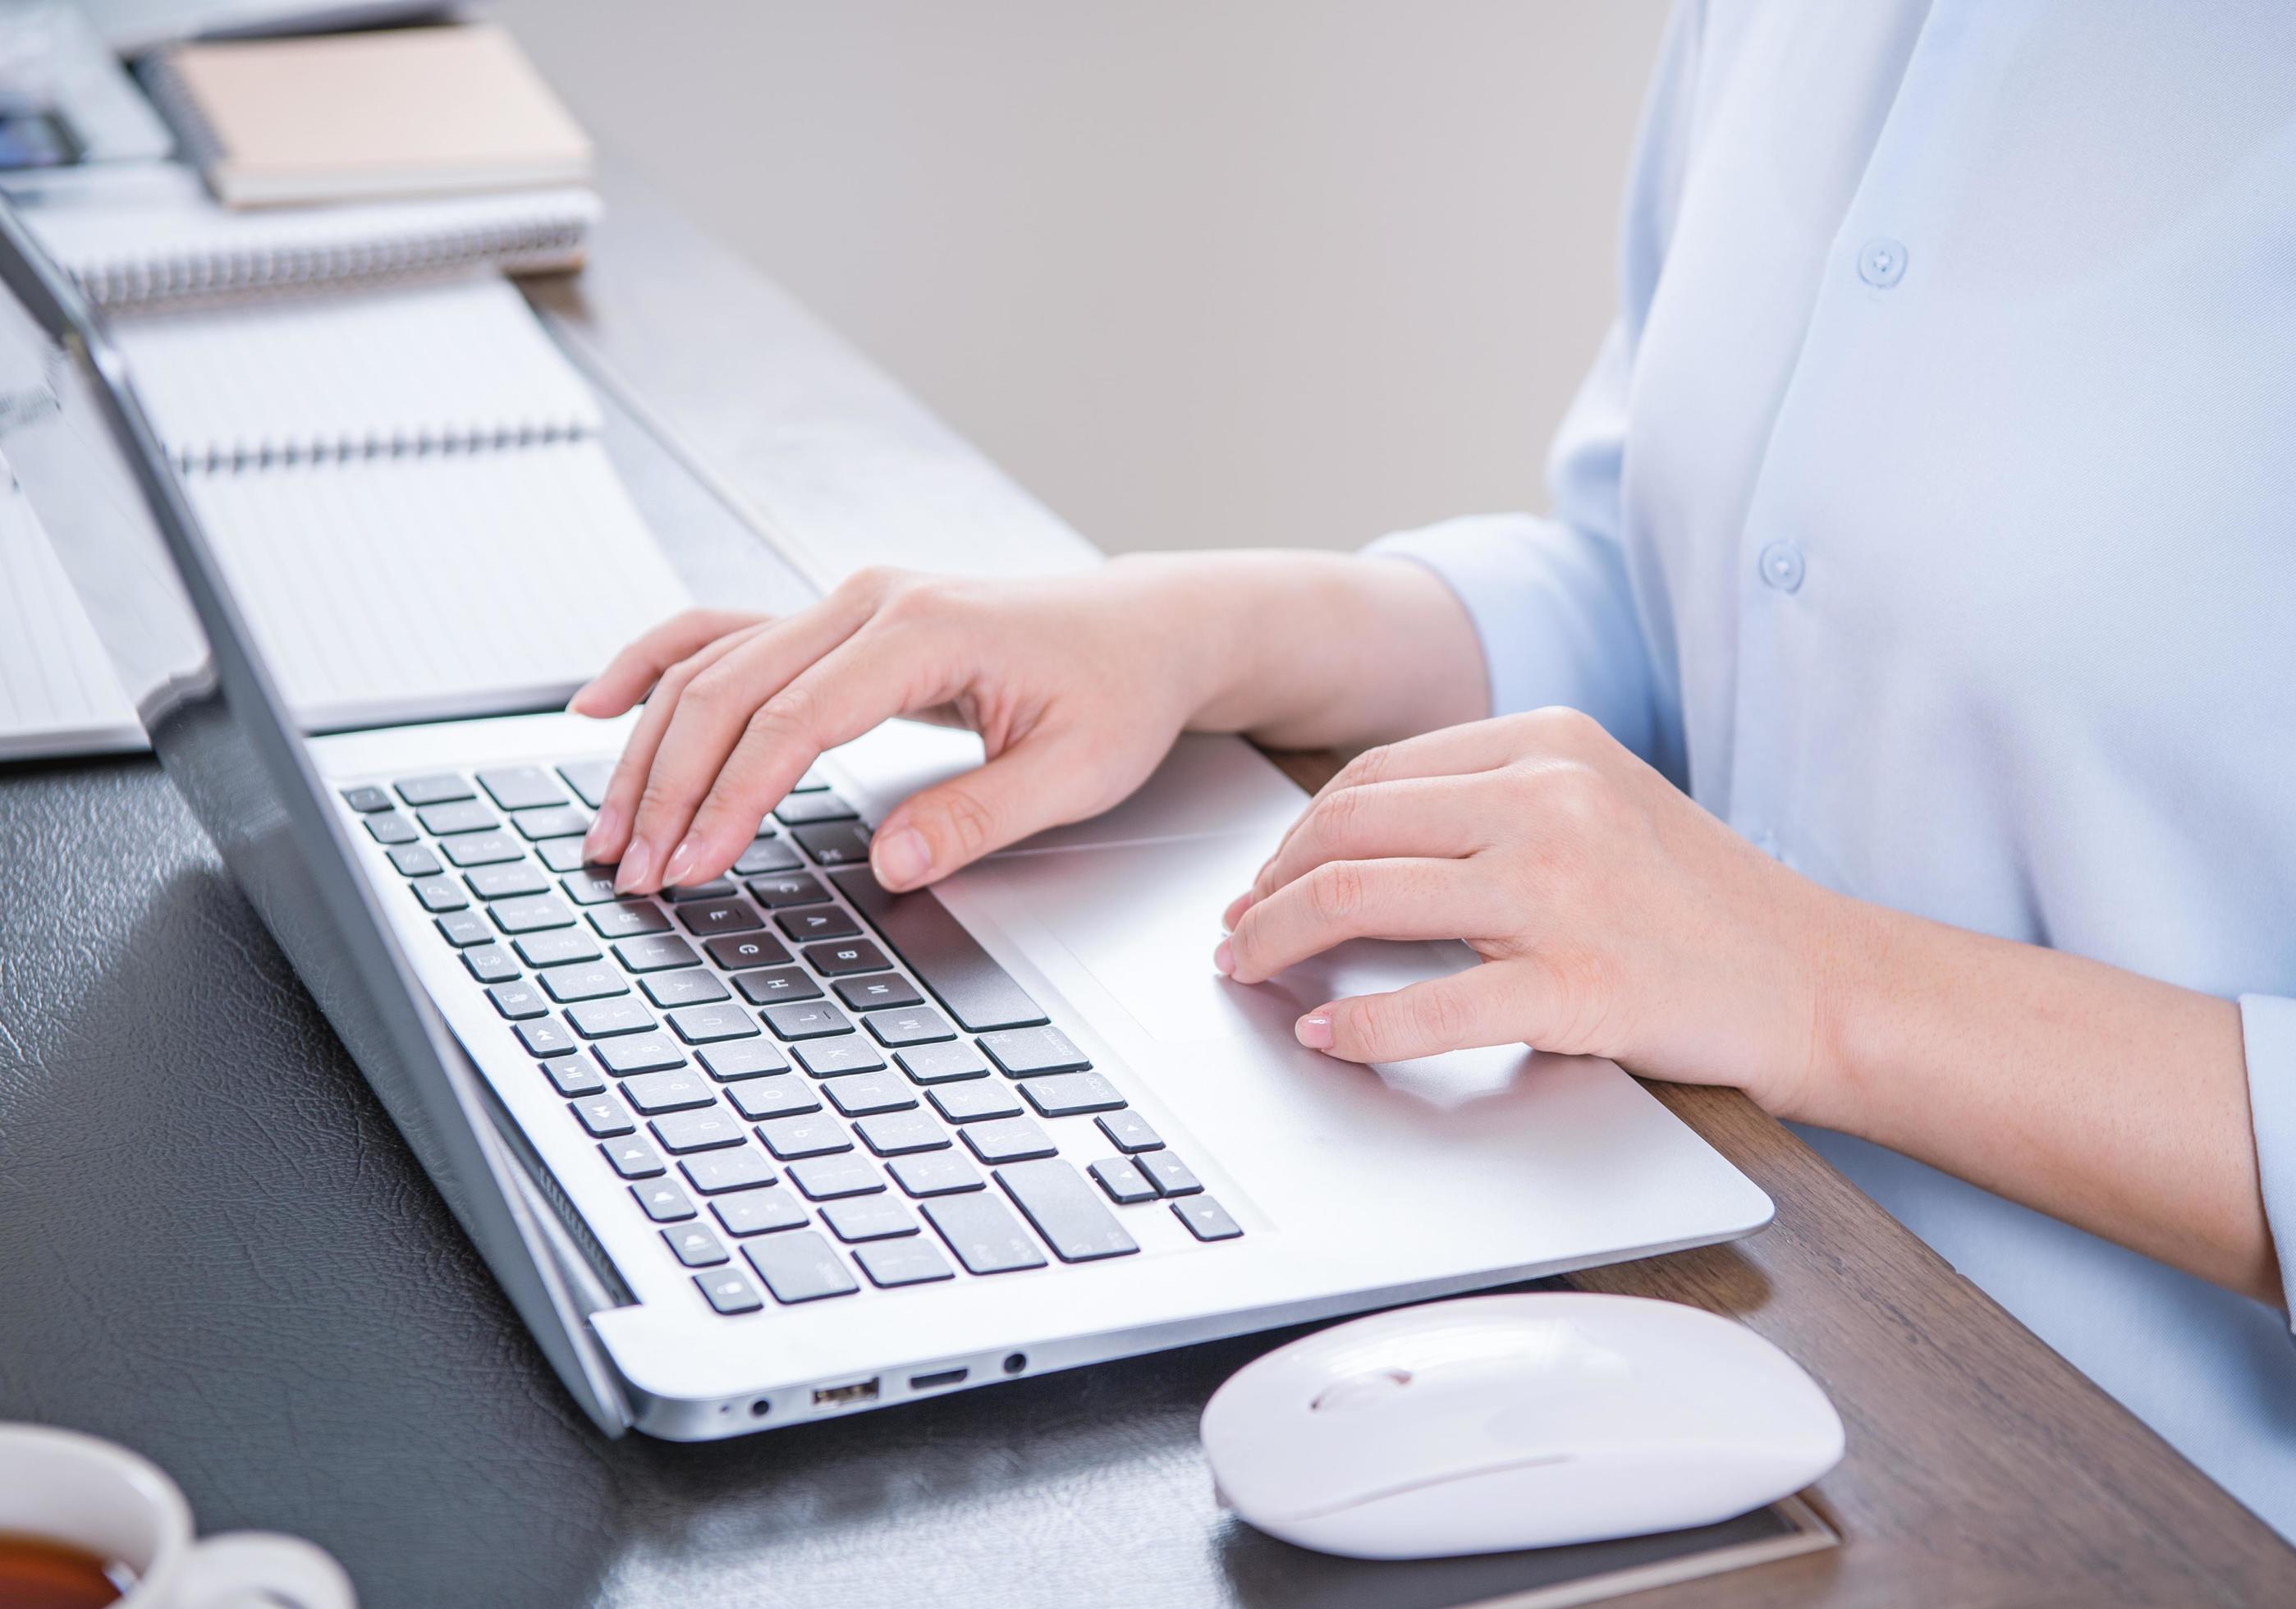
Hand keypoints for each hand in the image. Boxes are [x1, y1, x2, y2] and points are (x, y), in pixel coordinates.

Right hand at [570, 552, 1491, 897]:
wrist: (1150, 628)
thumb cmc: (1122, 692)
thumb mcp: (1079, 772)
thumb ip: (980, 816)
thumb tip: (892, 864)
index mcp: (925, 629)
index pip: (794, 720)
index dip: (732, 797)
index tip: (692, 864)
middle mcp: (870, 600)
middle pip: (728, 688)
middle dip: (668, 783)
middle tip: (632, 869)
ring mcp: (848, 602)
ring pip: (712, 662)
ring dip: (650, 742)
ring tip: (607, 824)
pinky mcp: (842, 620)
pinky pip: (727, 635)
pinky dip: (659, 667)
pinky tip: (601, 707)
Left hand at [1215, 708, 1855, 1115]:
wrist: (1818, 981)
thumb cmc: (1703, 904)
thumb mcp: (1601, 805)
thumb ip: (1495, 801)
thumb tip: (1357, 842)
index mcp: (1548, 742)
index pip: (1375, 775)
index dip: (1297, 832)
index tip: (1263, 878)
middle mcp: (1548, 798)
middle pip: (1347, 827)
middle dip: (1266, 886)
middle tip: (1235, 935)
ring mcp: (1561, 890)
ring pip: (1361, 898)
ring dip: (1279, 942)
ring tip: (1250, 975)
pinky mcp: (1577, 985)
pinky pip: (1426, 1006)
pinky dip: (1356, 1026)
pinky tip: (1324, 1036)